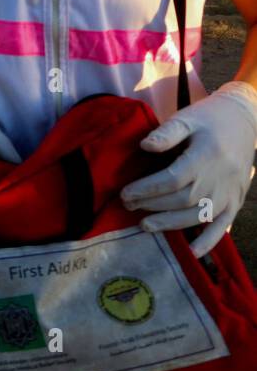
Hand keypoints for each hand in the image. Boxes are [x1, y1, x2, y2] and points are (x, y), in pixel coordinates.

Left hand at [123, 81, 256, 256]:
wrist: (245, 121)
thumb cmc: (209, 119)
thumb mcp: (187, 118)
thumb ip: (166, 133)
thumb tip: (144, 146)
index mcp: (207, 156)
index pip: (173, 179)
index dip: (147, 189)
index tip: (125, 193)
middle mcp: (221, 178)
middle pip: (183, 200)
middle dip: (152, 206)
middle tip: (128, 206)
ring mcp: (230, 193)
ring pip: (199, 216)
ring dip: (171, 224)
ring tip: (145, 225)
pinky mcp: (236, 201)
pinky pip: (223, 225)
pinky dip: (208, 241)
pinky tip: (192, 252)